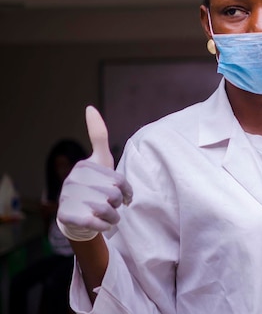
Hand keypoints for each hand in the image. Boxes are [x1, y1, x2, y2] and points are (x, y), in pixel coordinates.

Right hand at [57, 106, 132, 240]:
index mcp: (85, 165)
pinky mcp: (65, 214)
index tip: (117, 182)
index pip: (118, 180)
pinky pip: (95, 222)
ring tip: (109, 216)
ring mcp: (68, 196)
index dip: (125, 190)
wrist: (78, 217)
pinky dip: (104, 226)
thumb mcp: (101, 161)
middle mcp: (74, 179)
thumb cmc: (95, 185)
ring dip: (113, 217)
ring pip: (106, 209)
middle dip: (118, 204)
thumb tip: (90, 107)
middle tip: (112, 206)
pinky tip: (102, 224)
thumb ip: (98, 137)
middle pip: (115, 194)